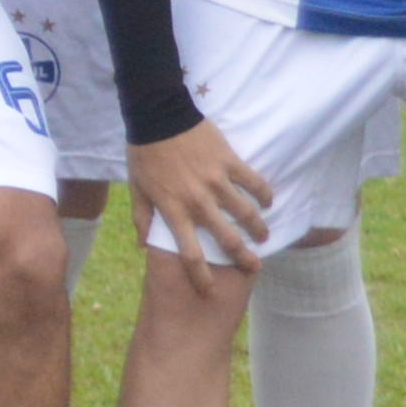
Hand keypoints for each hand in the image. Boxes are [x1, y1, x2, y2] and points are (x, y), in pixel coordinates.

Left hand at [125, 117, 277, 271]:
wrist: (158, 115)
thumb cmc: (144, 153)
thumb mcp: (136, 189)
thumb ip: (142, 218)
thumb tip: (142, 245)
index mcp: (174, 210)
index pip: (190, 253)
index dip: (201, 276)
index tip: (210, 291)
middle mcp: (198, 201)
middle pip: (226, 238)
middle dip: (243, 258)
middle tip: (253, 267)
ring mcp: (216, 181)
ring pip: (246, 213)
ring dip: (258, 228)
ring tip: (263, 236)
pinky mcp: (229, 161)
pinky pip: (253, 181)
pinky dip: (264, 193)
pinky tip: (268, 201)